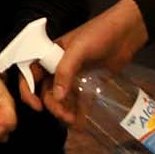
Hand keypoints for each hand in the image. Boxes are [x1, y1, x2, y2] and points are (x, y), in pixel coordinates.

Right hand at [20, 0, 148, 124]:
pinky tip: (80, 120)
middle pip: (45, 90)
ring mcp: (72, 75)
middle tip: (65, 115)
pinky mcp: (87, 83)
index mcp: (49, 53)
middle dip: (52, 105)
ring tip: (73, 119)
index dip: (28, 90)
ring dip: (63, 110)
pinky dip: (76, 110)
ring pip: (60, 97)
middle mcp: (57, 66)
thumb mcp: (79, 49)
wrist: (126, 33)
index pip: (29, 73)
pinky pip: (76, 100)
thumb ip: (65, 70)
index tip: (37, 106)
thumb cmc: (99, 34)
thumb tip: (57, 97)